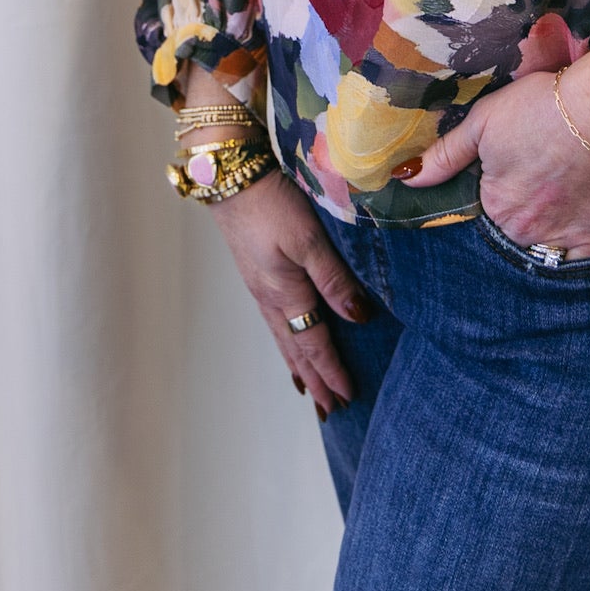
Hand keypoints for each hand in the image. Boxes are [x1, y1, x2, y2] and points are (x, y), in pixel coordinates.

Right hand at [208, 170, 371, 415]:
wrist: (231, 179)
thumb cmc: (272, 204)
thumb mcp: (309, 238)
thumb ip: (334, 278)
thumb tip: (358, 317)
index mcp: (285, 294)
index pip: (314, 342)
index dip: (332, 371)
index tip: (347, 397)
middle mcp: (270, 298)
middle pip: (296, 349)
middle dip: (314, 380)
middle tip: (329, 411)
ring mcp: (260, 288)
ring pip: (283, 338)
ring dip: (298, 365)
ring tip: (309, 389)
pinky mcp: (256, 274)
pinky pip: (274, 321)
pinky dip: (285, 341)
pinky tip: (288, 340)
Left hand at [400, 48, 589, 259]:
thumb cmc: (540, 107)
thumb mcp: (483, 121)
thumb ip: (445, 155)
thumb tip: (404, 178)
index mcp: (492, 205)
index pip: (485, 212)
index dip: (496, 192)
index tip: (512, 172)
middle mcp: (521, 231)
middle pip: (512, 231)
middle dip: (519, 212)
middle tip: (537, 178)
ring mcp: (559, 238)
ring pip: (541, 244)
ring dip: (543, 227)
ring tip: (556, 193)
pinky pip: (575, 257)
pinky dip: (571, 244)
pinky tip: (575, 215)